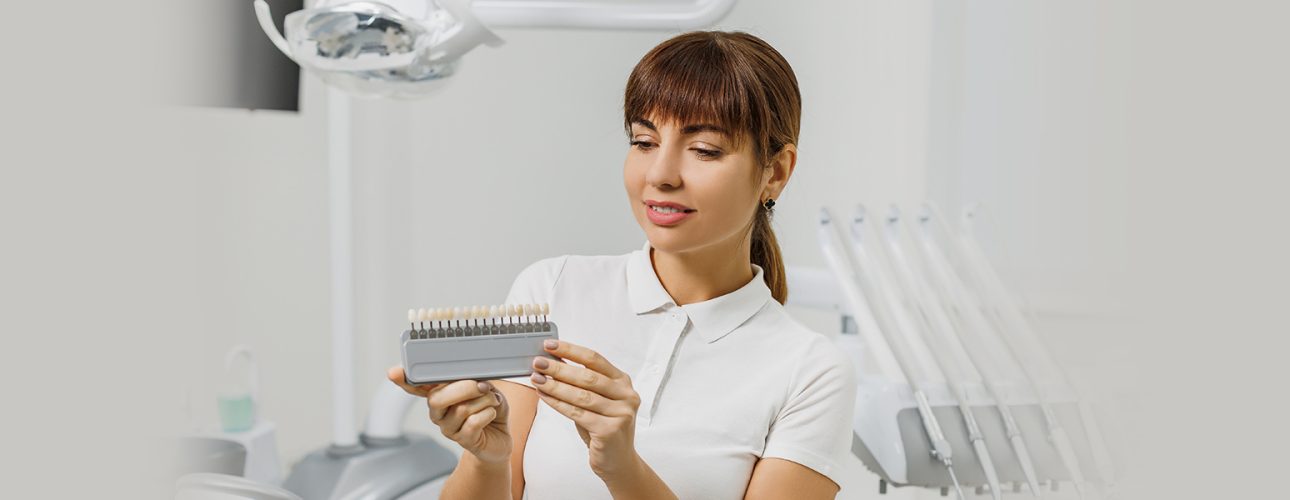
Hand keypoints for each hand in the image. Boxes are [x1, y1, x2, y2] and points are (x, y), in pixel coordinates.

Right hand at [387, 366, 510, 464]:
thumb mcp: (484, 388)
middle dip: (464, 387)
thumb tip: (475, 379)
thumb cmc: (489, 408)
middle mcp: (438, 412)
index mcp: (440, 395)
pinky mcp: (463, 440)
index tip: (393, 372)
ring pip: (461, 408)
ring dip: (484, 400)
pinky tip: (492, 413)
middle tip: (483, 386)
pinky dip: (489, 413)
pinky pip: (474, 422)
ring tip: (493, 400)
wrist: (500, 437)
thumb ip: (474, 381)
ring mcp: (448, 428)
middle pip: (437, 398)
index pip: (417, 387)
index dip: (404, 380)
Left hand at [530, 339, 642, 477]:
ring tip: (537, 379)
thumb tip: (555, 361)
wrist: (618, 461)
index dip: (571, 350)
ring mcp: (621, 413)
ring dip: (555, 386)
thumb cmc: (604, 427)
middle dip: (559, 368)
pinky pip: (577, 413)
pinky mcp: (610, 430)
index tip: (550, 345)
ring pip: (581, 395)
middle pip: (587, 377)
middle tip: (538, 363)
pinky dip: (558, 404)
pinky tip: (545, 396)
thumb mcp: (596, 400)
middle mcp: (626, 395)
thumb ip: (581, 383)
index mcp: (623, 381)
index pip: (595, 359)